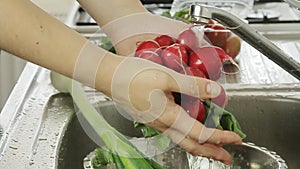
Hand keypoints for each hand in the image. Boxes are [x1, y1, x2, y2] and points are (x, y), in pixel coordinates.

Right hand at [109, 56, 241, 164]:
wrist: (108, 77)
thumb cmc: (132, 76)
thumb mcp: (166, 76)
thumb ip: (191, 85)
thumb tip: (214, 91)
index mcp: (168, 116)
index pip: (201, 134)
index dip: (220, 137)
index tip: (235, 138)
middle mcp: (162, 124)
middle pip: (191, 145)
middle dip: (211, 153)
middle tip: (226, 157)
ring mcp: (155, 122)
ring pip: (182, 140)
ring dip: (200, 146)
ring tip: (212, 147)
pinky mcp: (150, 117)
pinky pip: (172, 132)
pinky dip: (187, 136)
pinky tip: (188, 128)